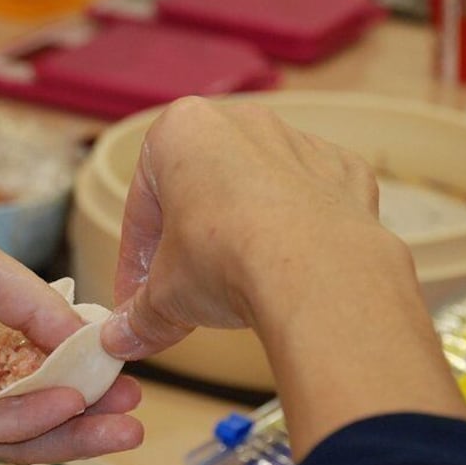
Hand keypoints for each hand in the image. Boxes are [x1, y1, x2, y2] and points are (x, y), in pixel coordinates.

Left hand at [0, 214, 141, 462]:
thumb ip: (33, 303)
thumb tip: (85, 335)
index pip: (37, 349)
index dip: (81, 359)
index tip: (124, 361)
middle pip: (34, 394)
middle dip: (88, 404)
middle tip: (135, 407)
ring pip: (17, 425)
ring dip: (73, 427)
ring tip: (125, 426)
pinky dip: (31, 422)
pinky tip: (71, 408)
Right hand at [100, 97, 465, 458]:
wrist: (317, 273)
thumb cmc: (225, 260)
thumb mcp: (165, 295)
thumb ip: (140, 315)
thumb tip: (121, 341)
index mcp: (180, 132)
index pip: (142, 206)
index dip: (135, 260)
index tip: (136, 296)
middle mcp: (241, 123)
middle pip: (199, 191)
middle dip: (188, 242)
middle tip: (183, 291)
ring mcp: (299, 143)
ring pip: (256, 192)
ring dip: (241, 234)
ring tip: (237, 286)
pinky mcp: (344, 172)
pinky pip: (309, 200)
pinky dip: (297, 232)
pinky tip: (287, 272)